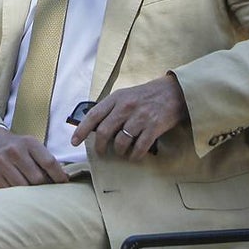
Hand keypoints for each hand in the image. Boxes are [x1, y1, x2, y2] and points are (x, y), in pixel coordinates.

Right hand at [0, 127, 68, 188]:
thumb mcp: (30, 145)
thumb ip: (44, 159)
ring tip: (33, 195)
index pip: (49, 162)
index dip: (59, 176)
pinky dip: (15, 194)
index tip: (64, 184)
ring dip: (30, 194)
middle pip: (38, 178)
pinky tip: (18, 192)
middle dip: (44, 187)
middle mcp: (15, 151)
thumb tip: (64, 178)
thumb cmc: (15, 146)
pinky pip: (9, 190)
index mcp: (29, 143)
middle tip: (47, 192)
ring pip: (23, 187)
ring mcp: (1, 162)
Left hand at [71, 74, 186, 161]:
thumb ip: (110, 108)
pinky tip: (134, 156)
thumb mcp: (125, 95)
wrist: (174, 92)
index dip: (81, 130)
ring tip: (121, 152)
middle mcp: (126, 107)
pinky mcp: (153, 127)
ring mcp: (140, 117)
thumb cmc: (145, 96)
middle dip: (99, 146)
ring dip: (118, 151)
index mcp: (116, 98)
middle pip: (104, 132)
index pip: (93, 115)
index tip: (74, 141)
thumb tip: (94, 127)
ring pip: (120, 142)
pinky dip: (134, 155)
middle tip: (101, 152)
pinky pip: (139, 148)